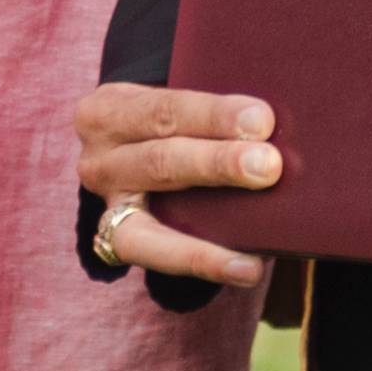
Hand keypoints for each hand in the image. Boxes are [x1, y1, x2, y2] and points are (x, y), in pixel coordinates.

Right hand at [73, 83, 282, 287]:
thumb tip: (272, 126)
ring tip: (255, 254)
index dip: (213, 116)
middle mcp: (99, 158)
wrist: (140, 145)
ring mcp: (106, 203)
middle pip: (159, 161)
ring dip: (206, 238)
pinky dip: (203, 263)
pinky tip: (248, 270)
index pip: (163, 109)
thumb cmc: (177, 119)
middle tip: (268, 167)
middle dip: (216, 164)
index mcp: (111, 107)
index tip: (262, 120)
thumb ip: (214, 111)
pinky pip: (155, 257)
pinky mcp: (116, 239)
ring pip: (149, 223)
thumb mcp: (178, 100)